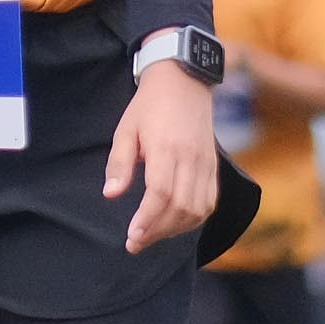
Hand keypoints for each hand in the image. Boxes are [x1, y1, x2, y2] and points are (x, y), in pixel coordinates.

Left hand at [101, 61, 221, 255]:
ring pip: (198, 209)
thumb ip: (119, 163)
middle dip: (158, 231)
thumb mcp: (125, 129)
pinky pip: (210, 202)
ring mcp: (206, 163)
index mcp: (167, 148)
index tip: (132, 236)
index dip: (148, 219)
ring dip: (175, 229)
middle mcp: (191, 158)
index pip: (161, 193)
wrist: (183, 81)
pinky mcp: (213, 166)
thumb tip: (111, 194)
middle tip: (135, 242)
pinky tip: (175, 224)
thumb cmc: (149, 105)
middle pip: (181, 207)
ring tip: (152, 235)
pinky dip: (194, 219)